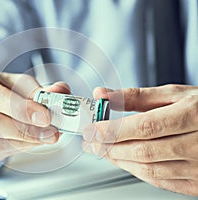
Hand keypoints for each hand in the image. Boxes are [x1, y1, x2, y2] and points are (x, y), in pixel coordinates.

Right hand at [0, 69, 69, 162]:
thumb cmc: (2, 90)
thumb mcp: (20, 83)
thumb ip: (41, 88)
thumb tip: (61, 91)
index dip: (21, 109)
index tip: (45, 117)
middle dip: (26, 130)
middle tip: (52, 132)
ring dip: (26, 141)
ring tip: (47, 135)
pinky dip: (19, 148)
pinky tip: (32, 140)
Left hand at [82, 84, 197, 195]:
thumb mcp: (174, 94)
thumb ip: (136, 96)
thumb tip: (103, 95)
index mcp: (192, 115)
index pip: (144, 126)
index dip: (114, 130)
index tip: (92, 130)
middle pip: (144, 150)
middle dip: (110, 147)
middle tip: (92, 142)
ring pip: (150, 169)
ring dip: (120, 161)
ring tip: (104, 150)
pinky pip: (161, 181)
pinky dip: (138, 172)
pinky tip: (125, 162)